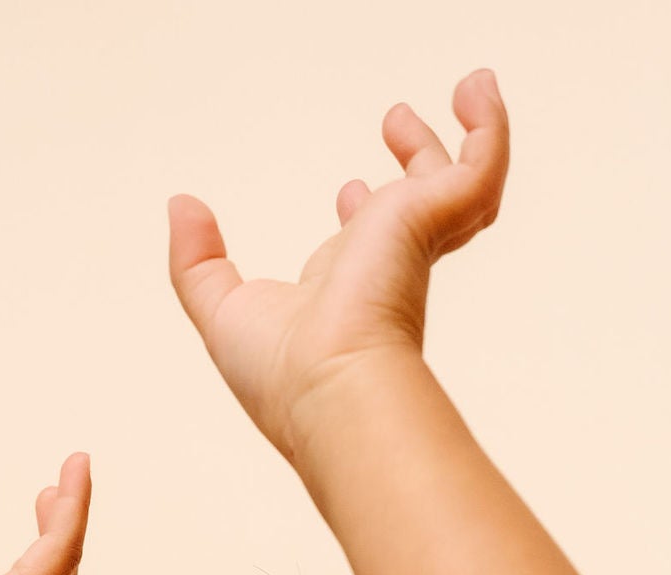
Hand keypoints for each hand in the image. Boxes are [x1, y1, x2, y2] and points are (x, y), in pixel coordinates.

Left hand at [167, 71, 508, 461]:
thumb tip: (181, 209)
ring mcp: (416, 241)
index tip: (348, 192)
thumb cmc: (283, 377)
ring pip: (462, 184)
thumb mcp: (220, 311)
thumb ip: (198, 261)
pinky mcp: (434, 217)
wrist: (331, 388)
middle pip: (415, 207)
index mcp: (345, 292)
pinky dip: (489, 128)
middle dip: (413, 165)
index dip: (357, 214)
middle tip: (397, 125)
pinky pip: (481, 162)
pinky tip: (478, 90)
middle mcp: (387, 267)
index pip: (362, 243)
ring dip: (468, 139)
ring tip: (469, 91)